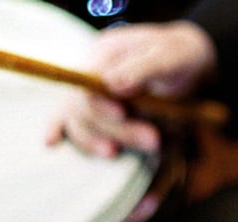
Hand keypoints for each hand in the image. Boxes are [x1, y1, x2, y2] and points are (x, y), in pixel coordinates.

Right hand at [45, 20, 216, 156]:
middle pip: (85, 109)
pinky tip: (50, 141)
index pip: (89, 84)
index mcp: (104, 54)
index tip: (123, 116)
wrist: (187, 64)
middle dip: (117, 130)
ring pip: (77, 122)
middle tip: (154, 141)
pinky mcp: (94, 110)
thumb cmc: (180, 57)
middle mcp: (89, 74)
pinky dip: (56, 128)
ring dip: (96, 142)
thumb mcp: (170, 56)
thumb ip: (143, 68)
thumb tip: (112, 84)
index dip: (101, 106)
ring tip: (120, 153)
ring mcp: (88, 93)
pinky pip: (67, 119)